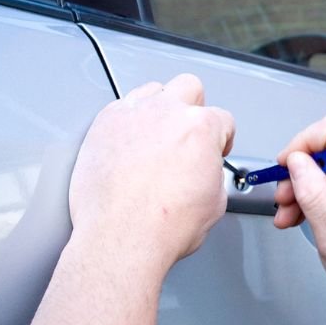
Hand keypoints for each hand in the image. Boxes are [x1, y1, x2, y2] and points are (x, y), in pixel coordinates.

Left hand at [69, 74, 234, 274]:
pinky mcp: (103, 124)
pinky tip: (128, 145)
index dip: (221, 137)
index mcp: (200, 128)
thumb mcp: (214, 203)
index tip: (213, 149)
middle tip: (186, 134)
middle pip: (188, 87)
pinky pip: (120, 109)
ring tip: (154, 137)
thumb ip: (211, 173)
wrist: (121, 236)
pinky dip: (126, 123)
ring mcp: (132, 114)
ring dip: (157, 109)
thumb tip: (204, 173)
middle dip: (192, 108)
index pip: (222, 119)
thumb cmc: (162, 226)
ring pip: (151, 91)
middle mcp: (166, 112)